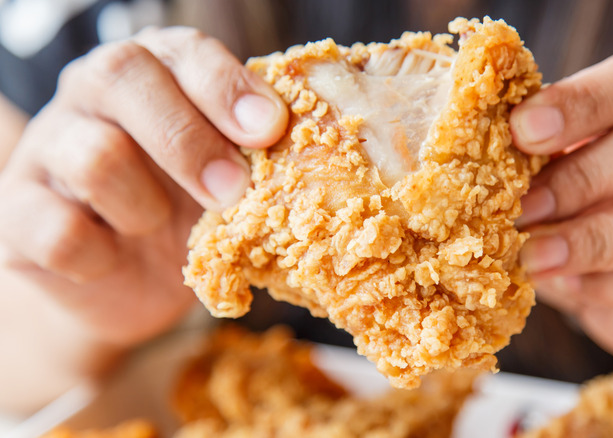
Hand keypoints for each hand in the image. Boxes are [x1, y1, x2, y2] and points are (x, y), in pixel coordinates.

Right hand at [0, 27, 286, 347]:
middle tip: (232, 190)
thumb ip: (254, 153)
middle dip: (188, 140)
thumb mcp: (228, 175)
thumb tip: (316, 150)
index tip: (269, 129)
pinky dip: (99, 254)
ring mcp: (49, 149)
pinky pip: (57, 229)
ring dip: (145, 204)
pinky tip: (115, 258)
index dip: (225, 86)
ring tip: (162, 226)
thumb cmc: (190, 212)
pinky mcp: (19, 213)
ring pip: (93, 155)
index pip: (183, 51)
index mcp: (155, 73)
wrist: (128, 282)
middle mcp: (93, 95)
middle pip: (121, 76)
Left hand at [510, 50, 612, 367]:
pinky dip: (611, 284)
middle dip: (586, 173)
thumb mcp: (569, 168)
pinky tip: (566, 286)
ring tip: (534, 257)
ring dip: (597, 238)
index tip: (521, 131)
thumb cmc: (598, 206)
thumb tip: (482, 158)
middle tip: (523, 206)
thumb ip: (544, 155)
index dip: (582, 101)